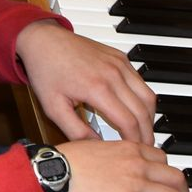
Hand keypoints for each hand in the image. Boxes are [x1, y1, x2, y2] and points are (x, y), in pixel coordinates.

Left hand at [17, 20, 156, 145]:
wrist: (43, 39)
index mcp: (97, 88)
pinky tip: (136, 109)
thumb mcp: (53, 107)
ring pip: (148, 95)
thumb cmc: (46, 72)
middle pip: (143, 111)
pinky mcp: (120, 57)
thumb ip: (75, 131)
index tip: (134, 151)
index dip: (135, 141)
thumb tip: (96, 147)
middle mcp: (113, 74)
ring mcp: (119, 64)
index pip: (128, 122)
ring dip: (149, 116)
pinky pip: (140, 81)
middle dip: (147, 133)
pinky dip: (143, 98)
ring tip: (143, 131)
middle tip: (144, 147)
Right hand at [59, 137, 188, 191]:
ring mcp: (137, 186)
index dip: (167, 169)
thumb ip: (108, 152)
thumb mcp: (92, 145)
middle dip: (183, 191)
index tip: (166, 178)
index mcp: (129, 148)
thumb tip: (107, 159)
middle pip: (175, 177)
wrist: (58, 175)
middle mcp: (138, 165)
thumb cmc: (66, 161)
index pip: (160, 156)